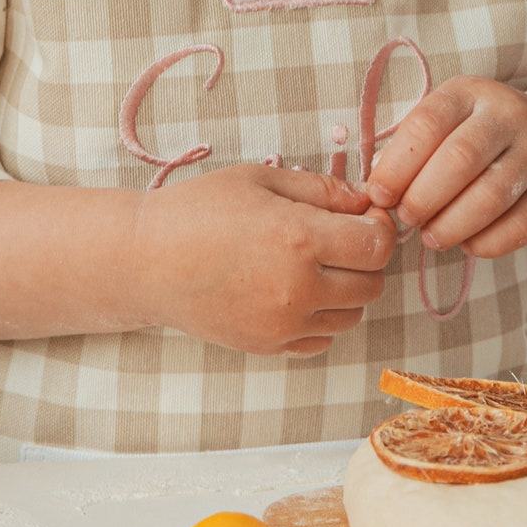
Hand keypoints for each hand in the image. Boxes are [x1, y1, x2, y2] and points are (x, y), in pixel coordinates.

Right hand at [132, 164, 397, 357]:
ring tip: (313, 263)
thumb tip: (365, 202)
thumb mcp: (260, 179)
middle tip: (340, 237)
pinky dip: (321, 317)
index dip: (379, 227)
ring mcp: (284, 325)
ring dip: (346, 290)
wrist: (147, 261)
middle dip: (366, 259)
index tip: (364, 216)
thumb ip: (321, 189)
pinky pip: (322, 339)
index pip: (376, 244)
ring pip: (351, 315)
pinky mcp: (269, 347)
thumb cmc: (200, 209)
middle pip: (372, 284)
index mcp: (299, 238)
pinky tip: (295, 290)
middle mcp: (298, 289)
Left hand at [364, 78, 526, 258]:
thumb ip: (414, 148)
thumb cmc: (479, 136)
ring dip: (452, 225)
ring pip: (491, 196)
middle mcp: (509, 114)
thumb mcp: (449, 123)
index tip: (378, 195)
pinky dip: (487, 243)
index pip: (428, 122)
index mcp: (470, 92)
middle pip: (461, 159)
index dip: (397, 164)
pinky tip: (468, 244)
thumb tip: (376, 191)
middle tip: (406, 219)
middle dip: (424, 197)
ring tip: (431, 237)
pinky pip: (521, 226)